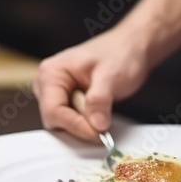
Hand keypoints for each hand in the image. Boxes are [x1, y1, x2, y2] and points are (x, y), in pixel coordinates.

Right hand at [33, 29, 150, 141]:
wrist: (132, 48)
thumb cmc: (120, 53)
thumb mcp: (111, 75)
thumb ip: (100, 100)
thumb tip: (96, 125)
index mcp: (50, 73)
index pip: (53, 111)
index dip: (75, 125)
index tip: (97, 133)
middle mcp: (48, 85)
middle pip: (55, 120)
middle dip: (80, 126)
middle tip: (103, 125)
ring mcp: (58, 95)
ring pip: (64, 124)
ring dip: (85, 125)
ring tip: (104, 113)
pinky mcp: (69, 103)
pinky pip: (74, 122)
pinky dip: (89, 123)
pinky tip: (102, 115)